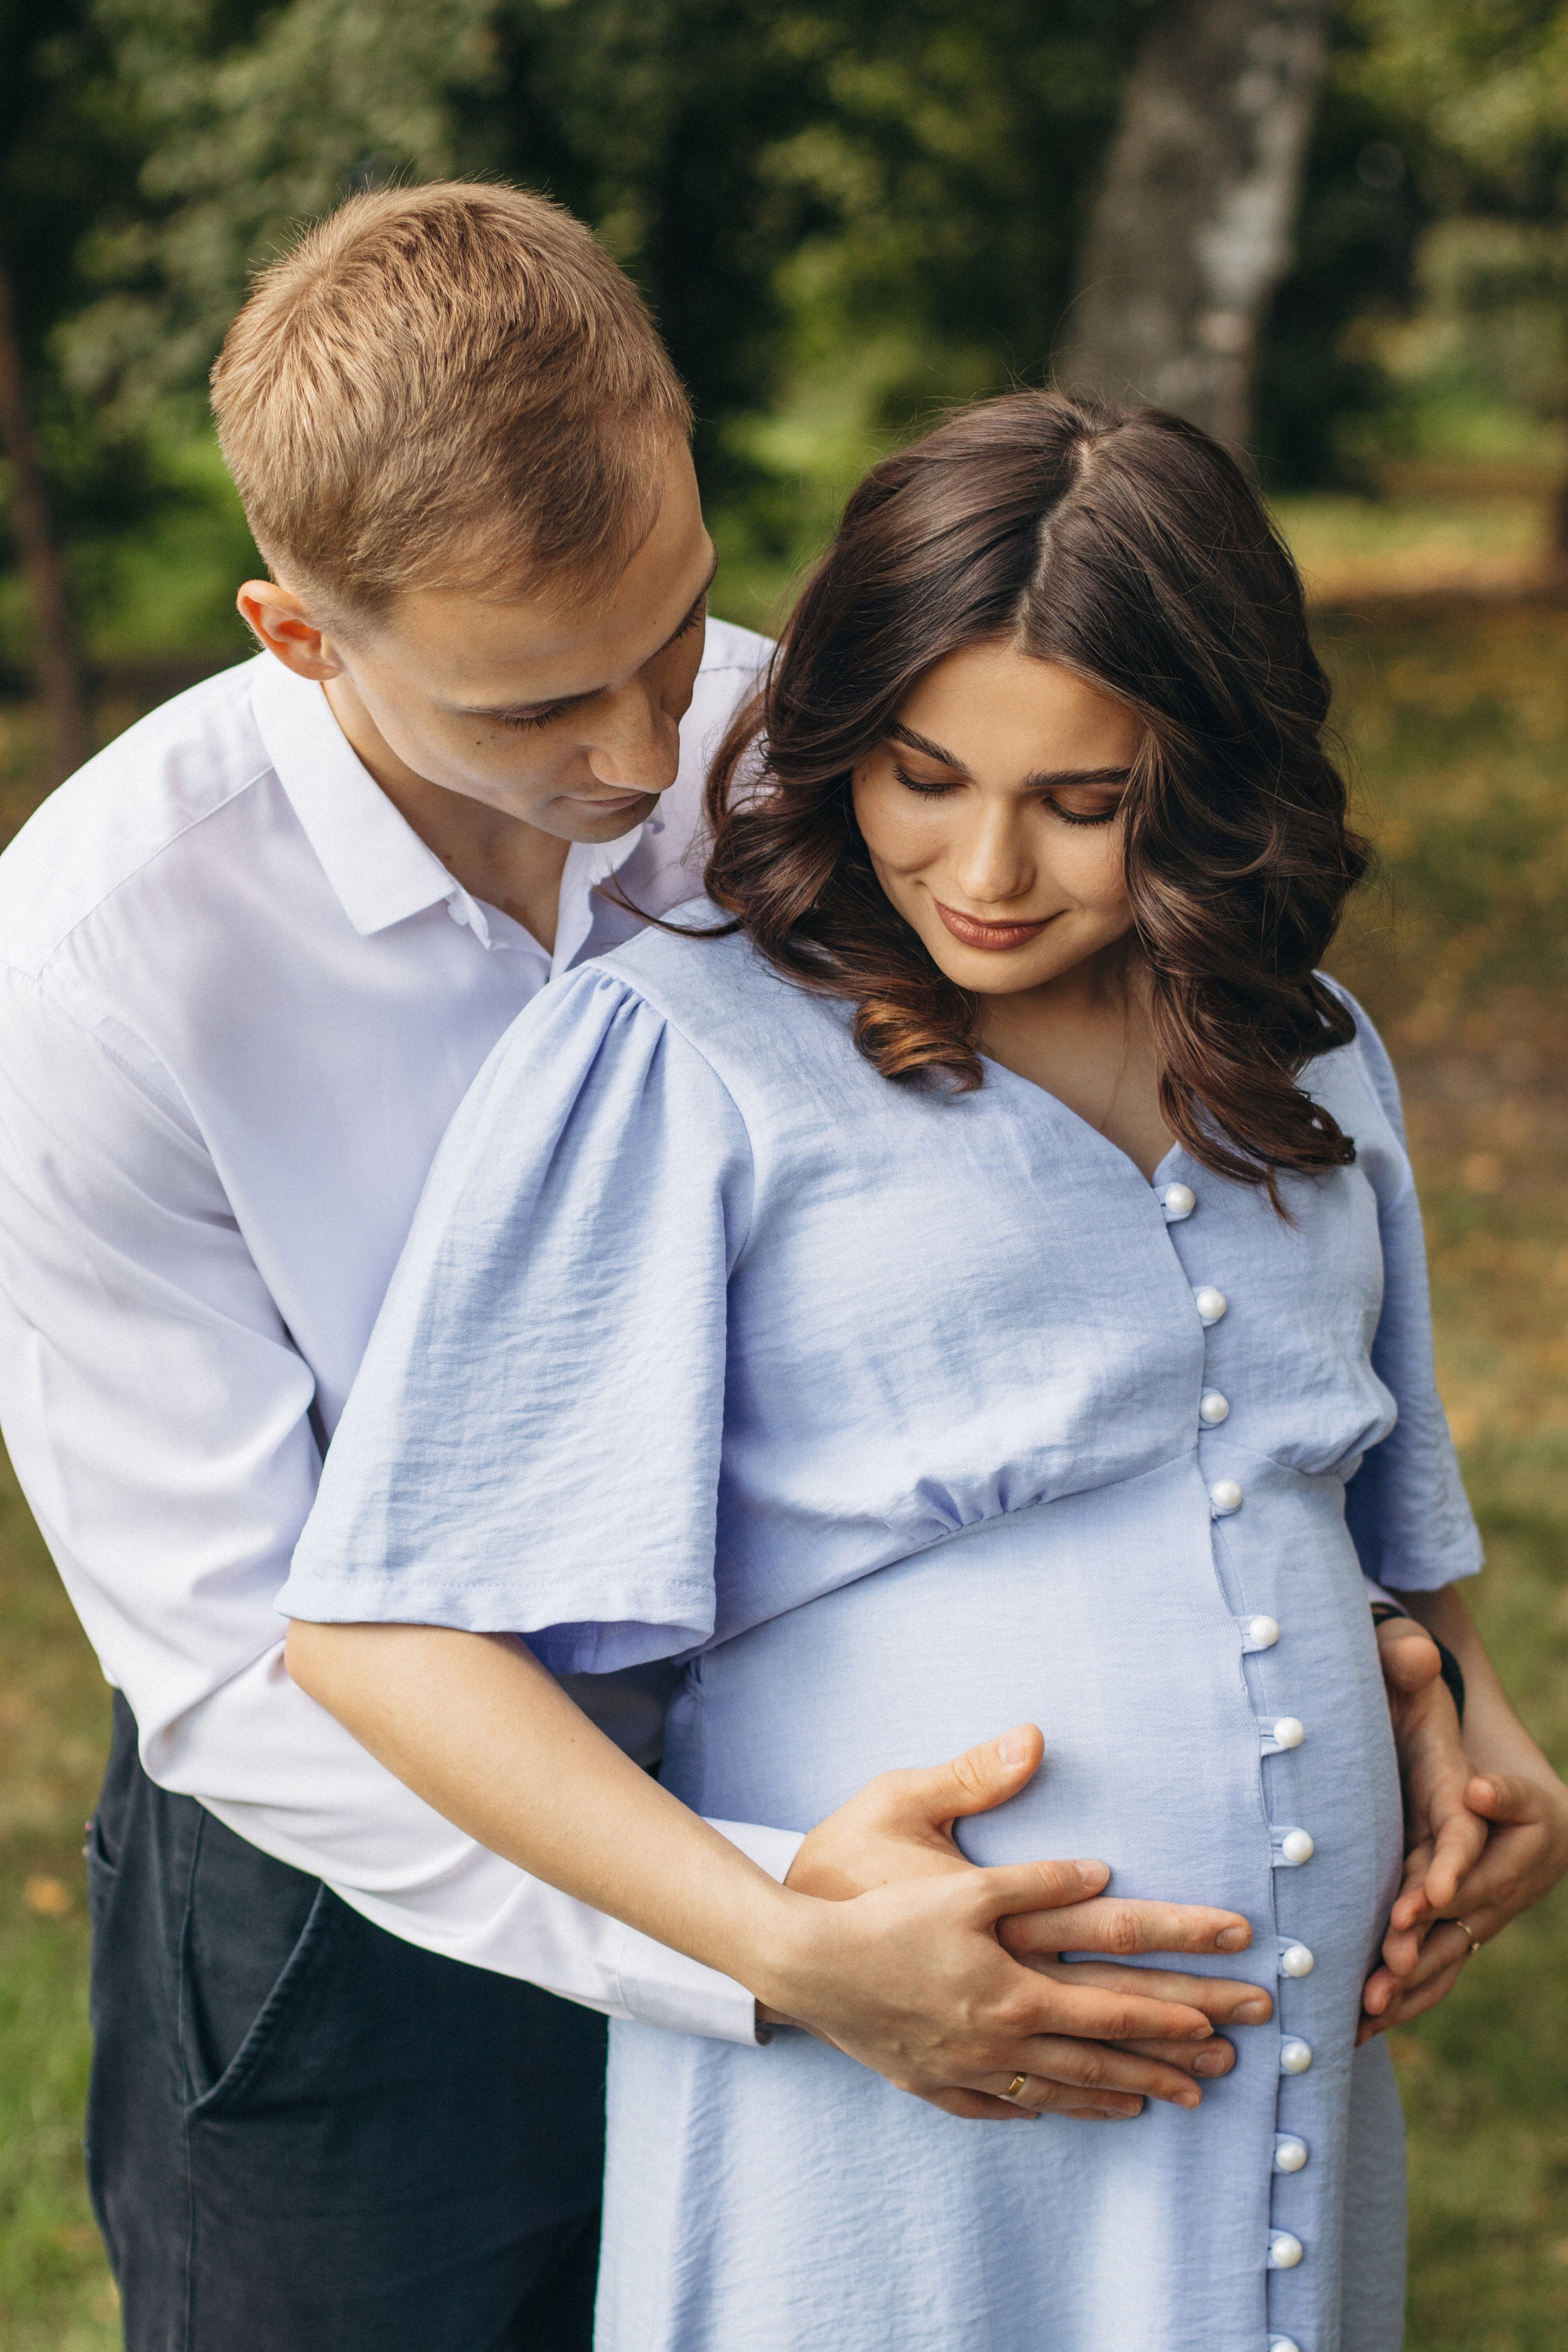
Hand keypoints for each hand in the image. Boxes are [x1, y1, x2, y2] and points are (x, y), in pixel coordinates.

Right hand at [771, 1724, 1270, 2120]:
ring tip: (1158, 2105)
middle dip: (1166, 2063)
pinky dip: (1037, 2109)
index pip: (1111, 2006)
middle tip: (1221, 2074)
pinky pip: (998, 2106)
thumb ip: (1034, 1874)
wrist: (805, 1964)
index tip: (1218, 2022)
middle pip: (1098, 2057)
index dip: (1170, 2015)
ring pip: (1056, 2091)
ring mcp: (966, 2067)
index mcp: (1014, 1987)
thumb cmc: (879, 1911)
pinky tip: (1056, 2112)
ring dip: (1113, 2096)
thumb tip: (1100, 1870)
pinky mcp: (931, 2079)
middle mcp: (1000, 2038)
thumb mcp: (961, 1878)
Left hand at [1360, 1770, 1567, 2038]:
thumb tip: (1479, 1790)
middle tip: (1372, 1996)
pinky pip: (1427, 1979)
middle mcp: (1483, 1916)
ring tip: (1357, 2024)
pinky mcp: (1451, 1943)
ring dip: (1399, 1999)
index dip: (1430, 1904)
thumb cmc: (1527, 1814)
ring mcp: (1468, 1936)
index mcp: (1500, 1880)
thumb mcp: (1521, 1800)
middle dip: (1408, 1971)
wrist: (1547, 1845)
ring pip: (1434, 1973)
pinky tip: (1360, 2026)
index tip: (1400, 1916)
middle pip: (1444, 1947)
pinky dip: (1397, 2002)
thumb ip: (1502, 1795)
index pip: (1462, 1895)